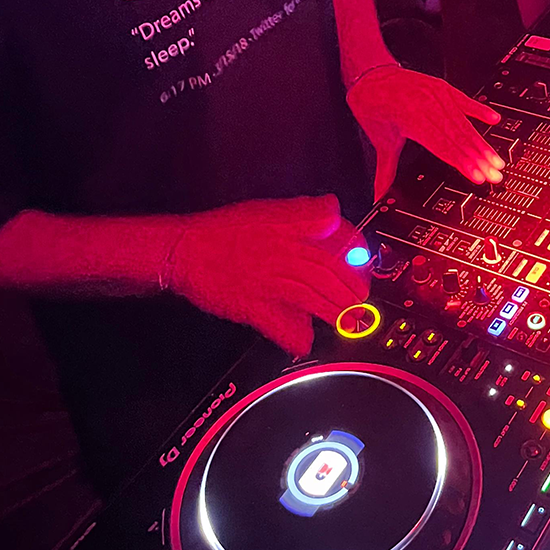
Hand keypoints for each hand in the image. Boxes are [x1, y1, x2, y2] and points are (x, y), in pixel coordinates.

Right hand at [167, 195, 369, 356]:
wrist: (185, 249)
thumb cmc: (223, 230)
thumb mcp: (266, 210)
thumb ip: (302, 211)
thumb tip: (332, 208)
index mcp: (286, 228)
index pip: (331, 234)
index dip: (353, 248)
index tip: (363, 259)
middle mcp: (282, 253)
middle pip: (327, 271)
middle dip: (349, 287)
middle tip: (361, 298)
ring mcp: (269, 281)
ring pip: (312, 296)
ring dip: (335, 310)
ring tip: (349, 321)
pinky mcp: (253, 306)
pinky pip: (281, 325)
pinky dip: (296, 336)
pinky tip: (306, 341)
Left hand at [346, 63, 504, 198]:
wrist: (368, 74)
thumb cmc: (373, 104)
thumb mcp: (380, 139)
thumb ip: (385, 169)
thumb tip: (380, 193)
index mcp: (412, 119)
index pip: (444, 146)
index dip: (462, 163)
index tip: (477, 176)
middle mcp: (427, 105)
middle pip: (459, 136)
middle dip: (479, 157)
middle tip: (495, 174)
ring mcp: (436, 94)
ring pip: (464, 122)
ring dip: (482, 142)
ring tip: (496, 159)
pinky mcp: (441, 87)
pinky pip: (464, 100)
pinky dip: (479, 110)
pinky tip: (494, 120)